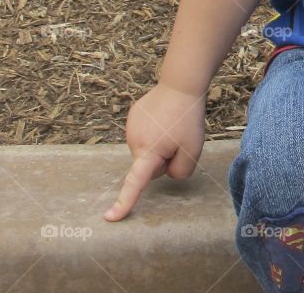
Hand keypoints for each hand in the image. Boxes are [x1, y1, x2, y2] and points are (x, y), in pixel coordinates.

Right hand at [103, 83, 205, 221]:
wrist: (181, 84)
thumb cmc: (187, 119)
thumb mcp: (192, 151)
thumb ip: (179, 171)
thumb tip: (164, 172)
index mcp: (148, 153)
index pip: (135, 183)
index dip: (124, 202)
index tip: (110, 218)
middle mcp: (134, 142)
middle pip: (149, 165)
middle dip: (163, 158)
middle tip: (178, 138)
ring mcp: (131, 128)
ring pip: (147, 149)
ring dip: (159, 142)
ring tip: (172, 124)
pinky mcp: (133, 117)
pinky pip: (146, 134)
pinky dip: (155, 130)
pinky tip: (165, 116)